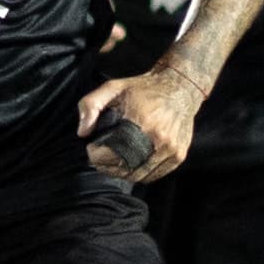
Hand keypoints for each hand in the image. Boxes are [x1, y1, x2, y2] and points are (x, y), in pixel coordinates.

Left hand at [75, 65, 201, 184]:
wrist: (180, 89)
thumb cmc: (143, 89)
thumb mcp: (113, 87)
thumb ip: (91, 105)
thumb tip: (83, 132)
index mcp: (143, 121)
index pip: (114, 153)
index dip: (97, 156)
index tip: (91, 149)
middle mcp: (160, 138)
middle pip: (126, 168)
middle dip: (107, 167)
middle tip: (98, 159)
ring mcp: (172, 149)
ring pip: (140, 175)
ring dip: (122, 173)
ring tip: (112, 162)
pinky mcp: (179, 155)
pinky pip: (154, 175)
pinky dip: (139, 174)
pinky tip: (130, 164)